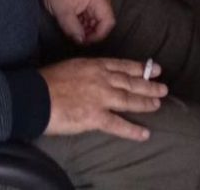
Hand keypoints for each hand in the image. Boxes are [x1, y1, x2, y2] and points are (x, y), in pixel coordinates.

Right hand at [39, 57, 167, 140]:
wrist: (35, 95)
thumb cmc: (48, 80)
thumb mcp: (73, 66)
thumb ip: (88, 70)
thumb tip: (93, 75)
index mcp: (96, 65)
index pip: (123, 66)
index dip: (140, 68)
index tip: (154, 68)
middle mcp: (103, 79)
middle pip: (131, 82)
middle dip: (149, 85)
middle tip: (164, 87)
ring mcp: (101, 98)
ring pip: (129, 100)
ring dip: (145, 103)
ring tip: (158, 104)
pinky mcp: (95, 117)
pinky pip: (118, 125)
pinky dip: (132, 130)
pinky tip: (144, 134)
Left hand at [41, 0, 114, 45]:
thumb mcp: (63, 10)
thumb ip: (72, 28)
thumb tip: (80, 41)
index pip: (108, 22)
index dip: (99, 35)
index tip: (84, 42)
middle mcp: (101, 0)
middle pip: (103, 23)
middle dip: (91, 33)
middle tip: (76, 38)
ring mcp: (96, 1)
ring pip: (97, 22)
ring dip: (86, 29)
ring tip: (73, 31)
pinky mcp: (89, 4)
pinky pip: (91, 18)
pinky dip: (83, 25)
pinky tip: (73, 26)